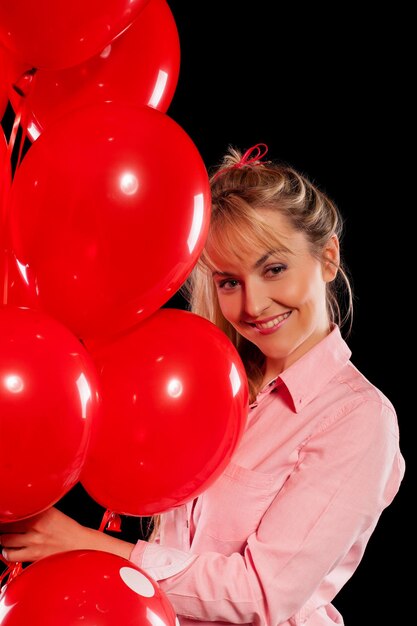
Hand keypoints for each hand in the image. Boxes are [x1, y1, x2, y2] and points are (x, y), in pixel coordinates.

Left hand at [0, 507, 133, 562]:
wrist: (81, 545)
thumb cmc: (68, 529)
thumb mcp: (53, 512)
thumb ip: (37, 509)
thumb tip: (20, 507)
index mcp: (42, 511)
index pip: (15, 510)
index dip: (6, 512)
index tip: (5, 513)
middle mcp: (36, 525)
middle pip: (7, 524)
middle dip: (3, 525)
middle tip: (5, 525)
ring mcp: (34, 541)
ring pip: (4, 539)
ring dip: (3, 538)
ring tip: (6, 536)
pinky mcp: (33, 555)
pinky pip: (10, 555)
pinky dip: (6, 552)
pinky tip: (10, 549)